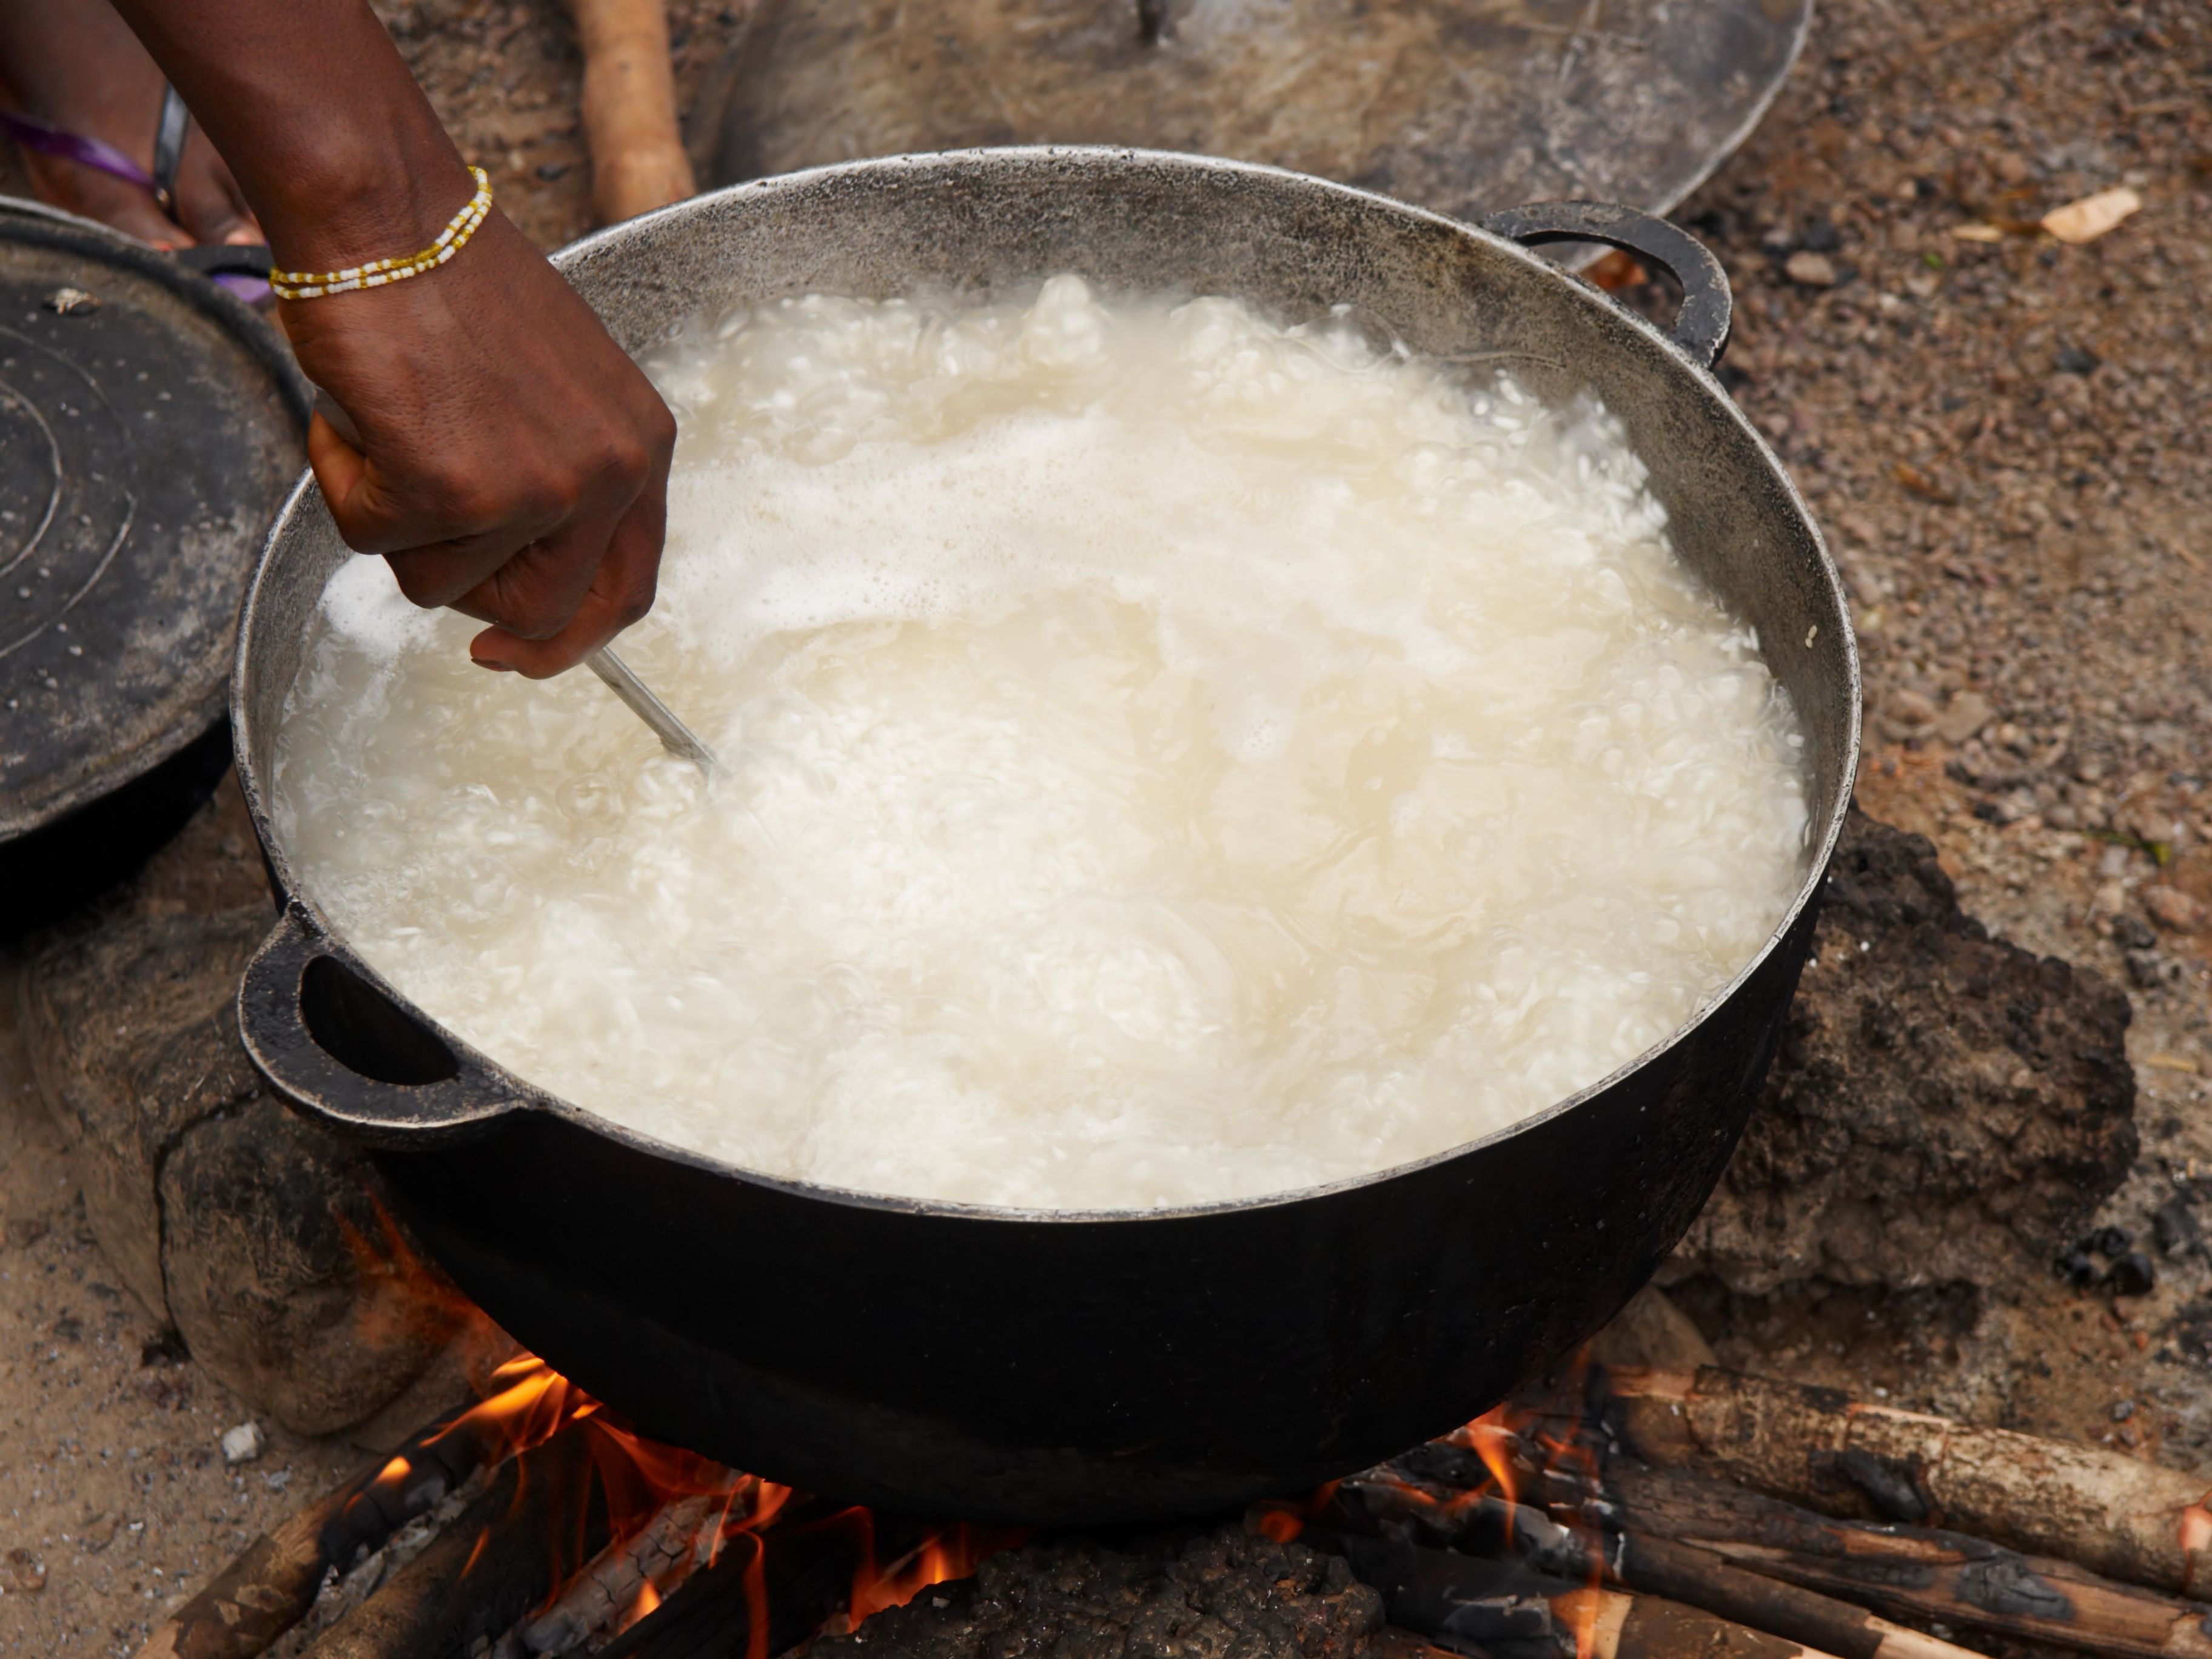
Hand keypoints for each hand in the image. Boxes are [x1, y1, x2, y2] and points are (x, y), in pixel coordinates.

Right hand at [280, 203, 675, 676]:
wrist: (386, 212)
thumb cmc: (452, 284)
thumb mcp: (559, 390)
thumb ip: (562, 476)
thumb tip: (524, 573)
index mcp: (643, 448)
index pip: (627, 589)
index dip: (567, 638)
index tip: (507, 649)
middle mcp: (608, 475)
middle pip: (539, 611)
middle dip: (466, 587)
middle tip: (416, 527)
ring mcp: (535, 489)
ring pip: (439, 582)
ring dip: (392, 517)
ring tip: (388, 423)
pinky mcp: (450, 489)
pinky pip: (372, 538)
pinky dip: (343, 482)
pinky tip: (354, 413)